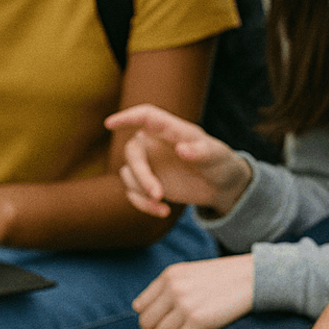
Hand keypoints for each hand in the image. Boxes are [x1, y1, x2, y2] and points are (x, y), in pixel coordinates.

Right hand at [106, 104, 252, 218]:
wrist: (219, 184)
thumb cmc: (219, 161)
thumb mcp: (216, 155)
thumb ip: (201, 151)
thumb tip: (181, 149)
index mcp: (172, 129)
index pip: (146, 116)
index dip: (127, 117)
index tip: (110, 123)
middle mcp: (154, 142)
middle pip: (133, 151)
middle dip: (141, 174)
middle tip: (158, 194)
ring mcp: (149, 162)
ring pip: (128, 173)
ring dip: (142, 192)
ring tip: (163, 205)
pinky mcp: (146, 182)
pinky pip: (132, 192)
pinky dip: (144, 205)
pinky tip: (163, 212)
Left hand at [135, 254, 254, 328]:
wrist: (254, 276)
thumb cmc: (226, 276)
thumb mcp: (193, 273)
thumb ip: (172, 286)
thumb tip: (147, 309)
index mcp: (170, 275)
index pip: (141, 306)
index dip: (144, 325)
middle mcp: (173, 288)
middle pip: (147, 323)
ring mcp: (185, 304)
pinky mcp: (198, 320)